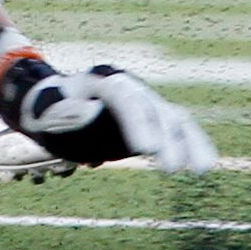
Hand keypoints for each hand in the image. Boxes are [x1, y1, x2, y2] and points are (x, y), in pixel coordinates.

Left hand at [13, 65, 217, 174]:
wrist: (55, 104)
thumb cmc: (47, 109)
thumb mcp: (46, 110)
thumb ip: (61, 110)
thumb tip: (87, 113)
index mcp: (101, 80)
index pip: (123, 97)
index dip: (137, 121)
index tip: (144, 150)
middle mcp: (128, 86)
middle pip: (153, 107)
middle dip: (166, 137)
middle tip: (172, 169)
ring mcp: (142, 100)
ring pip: (172, 116)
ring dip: (188, 141)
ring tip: (202, 169)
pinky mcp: (151, 119)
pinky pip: (176, 129)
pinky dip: (191, 144)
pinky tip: (204, 165)